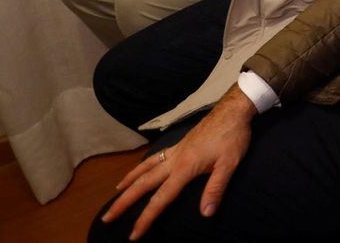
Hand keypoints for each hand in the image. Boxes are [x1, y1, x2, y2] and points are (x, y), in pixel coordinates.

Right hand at [102, 86, 255, 238]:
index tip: (133, 234)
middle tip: (106, 218)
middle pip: (143, 184)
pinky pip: (153, 158)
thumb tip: (205, 214)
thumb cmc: (233, 136)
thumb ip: (216, 189)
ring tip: (115, 193)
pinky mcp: (179, 144)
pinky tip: (140, 170)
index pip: (160, 199)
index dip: (146, 218)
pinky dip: (141, 167)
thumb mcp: (230, 164)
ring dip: (128, 182)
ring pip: (144, 168)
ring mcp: (175, 150)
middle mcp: (174, 159)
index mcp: (185, 168)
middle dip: (124, 202)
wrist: (233, 109)